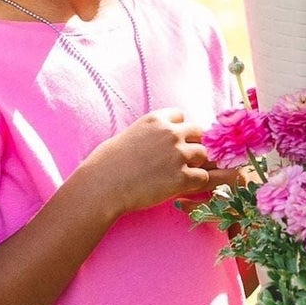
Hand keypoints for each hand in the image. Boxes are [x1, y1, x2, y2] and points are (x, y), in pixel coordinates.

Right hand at [78, 110, 220, 217]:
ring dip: (195, 164)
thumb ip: (149, 133)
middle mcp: (170, 133)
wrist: (102, 186)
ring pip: (203, 155)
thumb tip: (157, 141)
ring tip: (179, 175)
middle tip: (179, 161)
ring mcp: (178, 155)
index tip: (169, 143)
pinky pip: (202, 177)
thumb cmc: (106, 164)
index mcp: (155, 120)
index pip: (181, 116)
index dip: (178, 130)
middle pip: (198, 133)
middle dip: (191, 145)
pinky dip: (195, 183)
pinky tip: (181, 188)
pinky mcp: (181, 178)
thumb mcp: (128, 135)